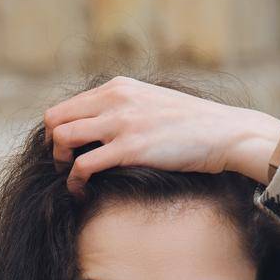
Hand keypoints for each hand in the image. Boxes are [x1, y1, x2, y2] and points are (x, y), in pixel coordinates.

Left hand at [43, 75, 279, 194]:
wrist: (225, 133)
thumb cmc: (193, 126)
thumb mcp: (153, 104)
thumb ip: (126, 108)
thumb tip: (105, 126)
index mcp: (119, 87)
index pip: (66, 106)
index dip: (58, 132)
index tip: (69, 153)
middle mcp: (115, 99)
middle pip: (55, 119)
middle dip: (54, 146)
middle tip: (65, 167)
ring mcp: (122, 122)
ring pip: (63, 138)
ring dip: (60, 163)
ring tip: (73, 179)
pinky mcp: (131, 148)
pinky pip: (84, 165)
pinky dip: (75, 182)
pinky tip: (82, 192)